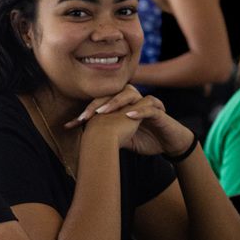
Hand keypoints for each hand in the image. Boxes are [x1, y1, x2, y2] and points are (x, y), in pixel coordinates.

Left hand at [66, 86, 191, 155]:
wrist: (170, 144)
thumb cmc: (145, 139)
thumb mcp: (122, 140)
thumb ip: (107, 137)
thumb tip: (85, 143)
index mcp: (121, 106)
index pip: (100, 104)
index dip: (85, 113)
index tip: (69, 125)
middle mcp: (132, 100)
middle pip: (111, 95)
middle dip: (95, 104)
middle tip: (82, 117)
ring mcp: (146, 104)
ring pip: (129, 95)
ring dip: (115, 102)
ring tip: (102, 112)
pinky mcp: (159, 111)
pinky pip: (149, 107)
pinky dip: (139, 111)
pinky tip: (129, 115)